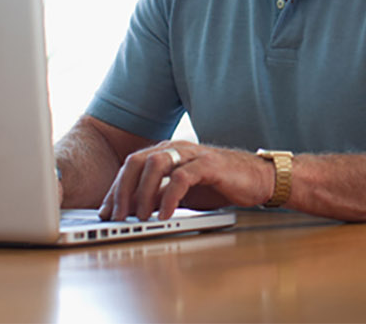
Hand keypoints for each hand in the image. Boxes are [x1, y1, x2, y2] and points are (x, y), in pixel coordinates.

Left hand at [98, 141, 274, 220]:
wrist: (258, 179)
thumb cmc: (219, 185)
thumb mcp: (182, 193)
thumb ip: (158, 196)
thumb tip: (131, 210)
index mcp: (166, 153)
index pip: (131, 166)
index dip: (115, 189)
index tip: (106, 212)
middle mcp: (176, 149)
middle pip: (137, 161)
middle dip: (123, 190)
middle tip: (117, 216)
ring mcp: (192, 154)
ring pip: (155, 165)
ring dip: (143, 193)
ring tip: (140, 217)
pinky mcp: (209, 164)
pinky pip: (181, 178)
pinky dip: (169, 197)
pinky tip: (164, 215)